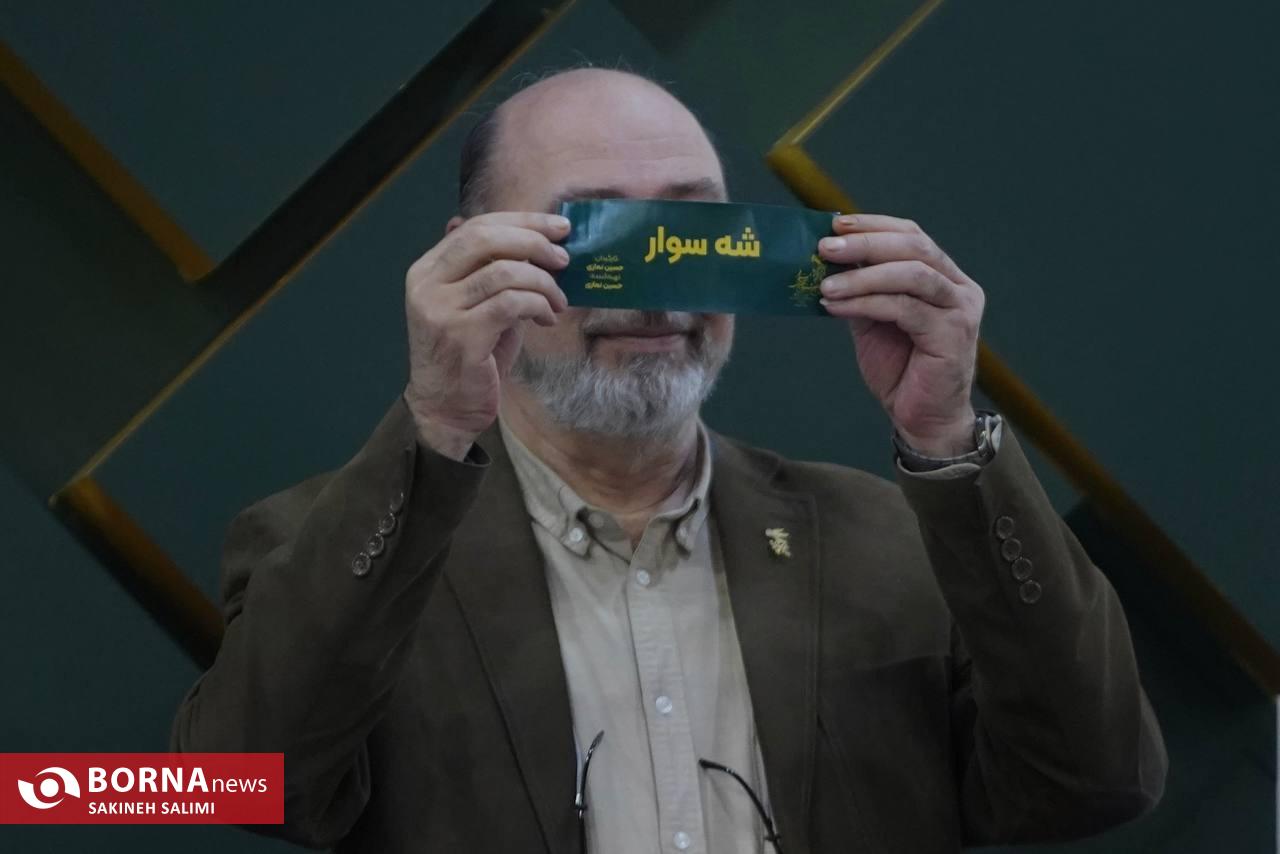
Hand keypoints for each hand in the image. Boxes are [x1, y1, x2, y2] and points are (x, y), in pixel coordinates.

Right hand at [403, 212, 570, 459]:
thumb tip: (530, 233)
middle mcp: (427, 286)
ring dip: (543, 283)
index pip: (474, 227)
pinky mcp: (462, 337)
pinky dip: (538, 306)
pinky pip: (511, 304)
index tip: (558, 227)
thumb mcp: (477, 304)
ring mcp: (441, 311)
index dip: (521, 222)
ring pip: (504, 272)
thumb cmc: (469, 356)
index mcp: (427, 270)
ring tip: (558, 302)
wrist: (446, 408)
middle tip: (563, 258)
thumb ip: (492, 270)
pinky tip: (547, 319)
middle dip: (533, 241)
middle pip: (485, 239)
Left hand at [816, 214, 984, 456]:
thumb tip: (826, 261)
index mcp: (944, 277)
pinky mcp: (952, 335)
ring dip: (863, 276)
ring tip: (824, 284)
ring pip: (911, 275)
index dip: (874, 225)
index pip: (912, 236)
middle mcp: (959, 288)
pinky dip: (866, 303)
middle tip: (825, 247)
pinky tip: (836, 307)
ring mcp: (960, 310)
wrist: (923, 418)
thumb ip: (862, 289)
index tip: (834, 223)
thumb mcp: (875, 321)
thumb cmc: (901, 370)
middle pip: (914, 248)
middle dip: (866, 243)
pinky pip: (904, 308)